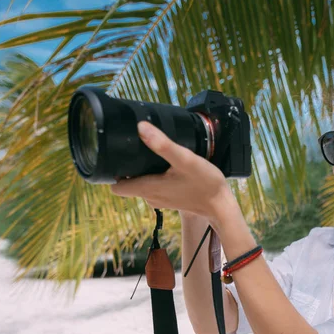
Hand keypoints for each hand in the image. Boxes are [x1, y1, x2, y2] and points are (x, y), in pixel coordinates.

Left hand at [111, 121, 233, 221]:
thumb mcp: (184, 159)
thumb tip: (140, 128)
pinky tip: (168, 167)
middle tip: (137, 149)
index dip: (112, 172)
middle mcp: (150, 197)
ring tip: (153, 155)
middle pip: (128, 183)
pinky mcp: (170, 199)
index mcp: (147, 188)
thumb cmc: (204, 183)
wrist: (221, 205)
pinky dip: (156, 177)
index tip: (117, 156)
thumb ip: (162, 144)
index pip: (116, 186)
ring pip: (142, 184)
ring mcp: (160, 200)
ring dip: (143, 171)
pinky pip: (155, 187)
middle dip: (128, 167)